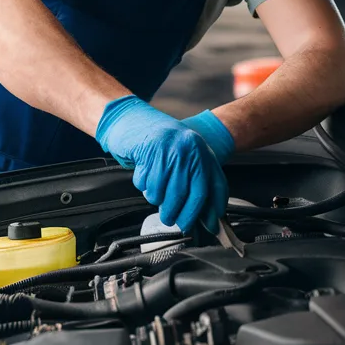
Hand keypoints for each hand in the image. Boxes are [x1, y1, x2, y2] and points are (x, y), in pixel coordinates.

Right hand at [96, 96, 227, 231]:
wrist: (131, 118)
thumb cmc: (159, 141)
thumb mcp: (185, 156)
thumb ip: (198, 181)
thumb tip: (208, 216)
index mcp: (202, 151)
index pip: (213, 187)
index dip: (211, 210)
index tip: (209, 225)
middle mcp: (188, 149)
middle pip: (188, 194)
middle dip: (180, 214)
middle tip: (172, 221)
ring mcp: (169, 150)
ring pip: (165, 192)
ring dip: (157, 201)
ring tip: (155, 196)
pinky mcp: (148, 152)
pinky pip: (146, 184)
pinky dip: (144, 187)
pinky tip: (145, 177)